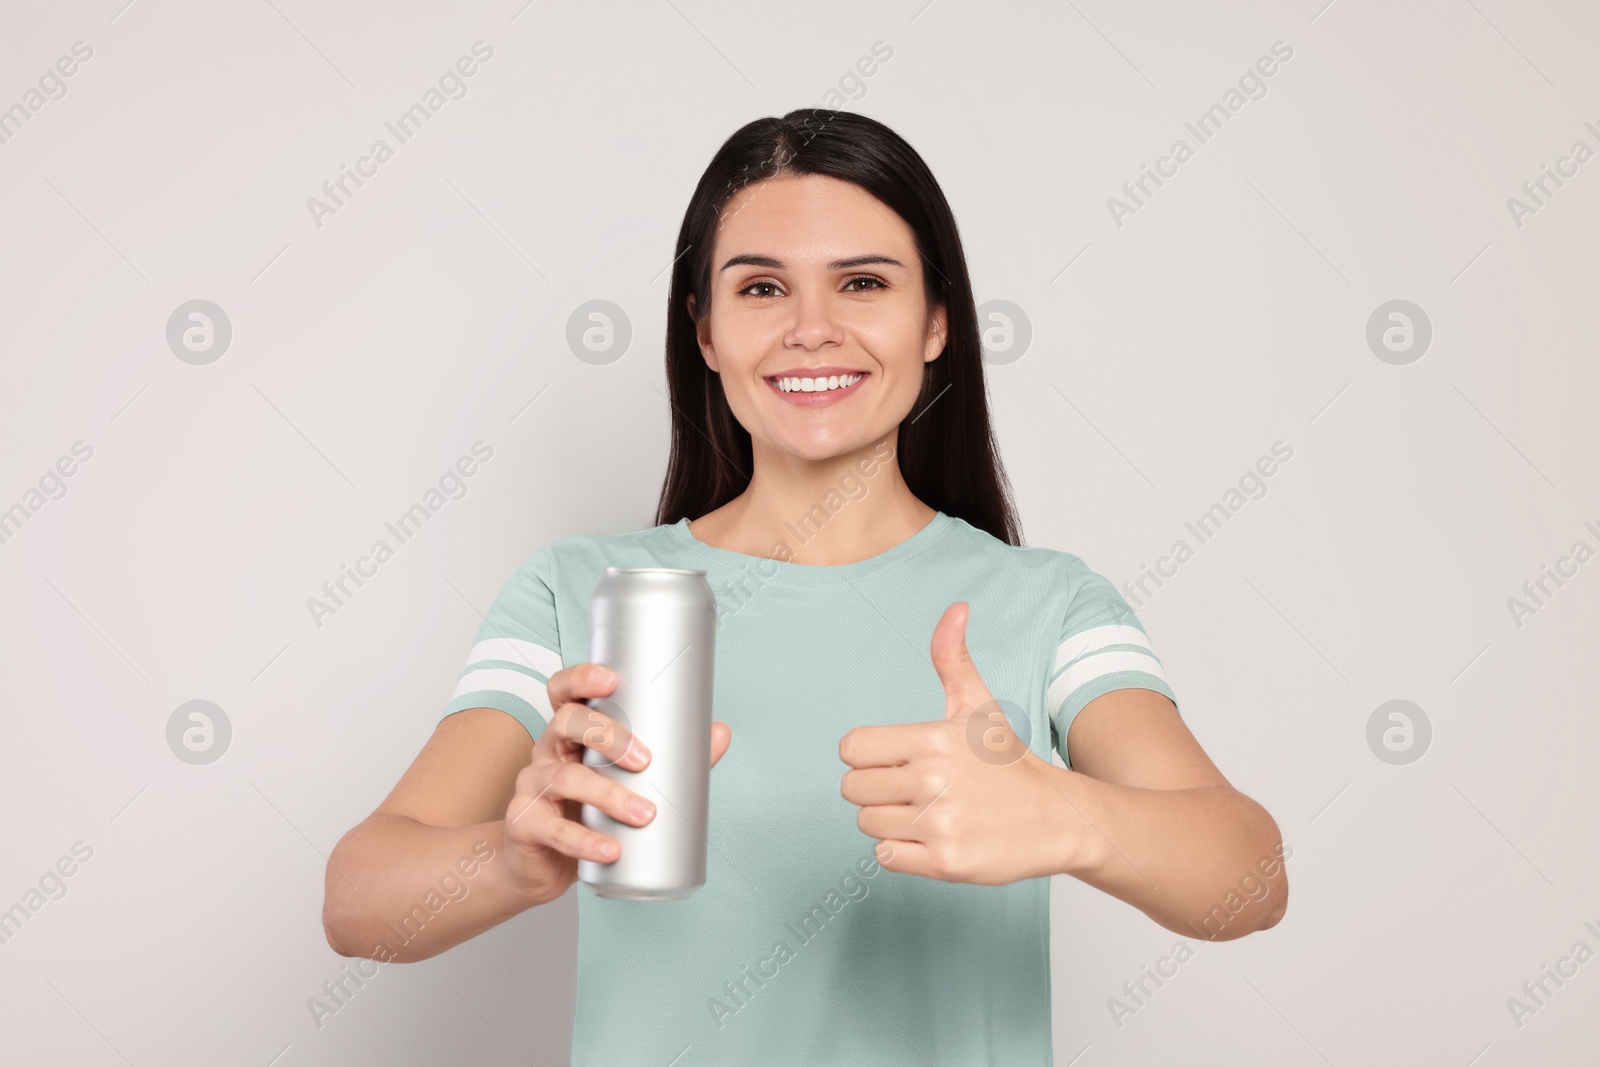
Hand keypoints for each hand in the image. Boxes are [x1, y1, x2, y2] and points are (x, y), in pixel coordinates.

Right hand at [502, 663, 732, 903]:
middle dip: (607, 735)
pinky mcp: (525, 824)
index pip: (564, 692)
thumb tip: (720, 732)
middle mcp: (548, 751)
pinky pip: (553, 829)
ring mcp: (532, 787)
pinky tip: (610, 850)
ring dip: (609, 795)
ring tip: (644, 814)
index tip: (611, 679)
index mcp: (570, 734)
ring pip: (566, 778)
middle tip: (644, 760)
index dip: (581, 679)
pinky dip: (584, 841)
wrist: (539, 865)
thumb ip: (672, 759)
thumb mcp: (622, 783)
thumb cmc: (584, 813)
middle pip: (566, 723)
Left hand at [839, 602, 1082, 884]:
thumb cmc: (1009, 763)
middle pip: (853, 789)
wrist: (1059, 818)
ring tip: (928, 811)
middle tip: (914, 788)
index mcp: (932, 739)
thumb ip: (953, 658)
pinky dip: (902, 851)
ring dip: (890, 820)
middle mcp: (932, 780)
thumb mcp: (979, 706)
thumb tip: (956, 608)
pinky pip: (886, 858)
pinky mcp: (946, 862)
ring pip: (867, 824)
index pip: (852, 749)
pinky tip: (931, 836)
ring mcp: (939, 824)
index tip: (896, 759)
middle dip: (876, 789)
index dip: (868, 755)